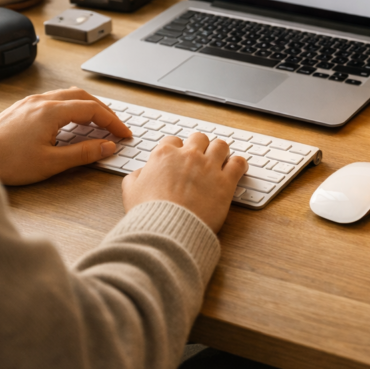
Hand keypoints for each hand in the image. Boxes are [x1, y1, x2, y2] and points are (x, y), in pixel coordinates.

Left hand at [0, 88, 131, 185]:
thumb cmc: (6, 161)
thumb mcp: (51, 163)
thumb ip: (83, 153)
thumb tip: (107, 146)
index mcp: (51, 111)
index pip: (94, 109)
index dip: (113, 122)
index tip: (124, 134)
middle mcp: (42, 101)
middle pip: (83, 97)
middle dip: (104, 111)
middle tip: (115, 127)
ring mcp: (30, 102)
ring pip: (68, 96)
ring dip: (88, 107)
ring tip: (98, 125)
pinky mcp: (22, 108)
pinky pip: (55, 100)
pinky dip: (71, 108)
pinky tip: (71, 123)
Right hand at [122, 132, 246, 232]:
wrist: (167, 230)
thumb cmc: (149, 213)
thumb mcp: (130, 191)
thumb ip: (136, 176)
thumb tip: (141, 173)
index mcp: (164, 155)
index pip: (173, 140)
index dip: (176, 149)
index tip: (178, 157)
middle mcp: (188, 156)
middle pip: (199, 138)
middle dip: (199, 146)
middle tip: (200, 157)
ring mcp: (208, 167)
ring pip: (221, 145)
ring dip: (220, 151)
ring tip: (220, 160)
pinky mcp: (225, 182)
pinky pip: (238, 163)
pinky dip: (239, 164)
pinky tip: (237, 169)